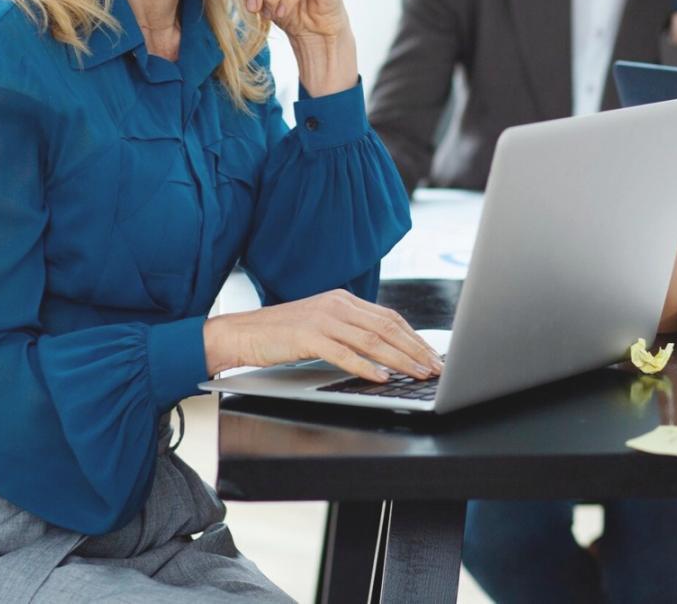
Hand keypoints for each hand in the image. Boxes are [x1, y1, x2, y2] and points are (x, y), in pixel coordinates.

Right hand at [205, 289, 443, 382]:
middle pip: (387, 327)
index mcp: (343, 300)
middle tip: (434, 368)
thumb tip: (384, 351)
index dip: (414, 337)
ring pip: (372, 340)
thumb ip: (350, 331)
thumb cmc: (281, 334)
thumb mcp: (322, 326)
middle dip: (415, 349)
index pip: (389, 317)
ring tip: (417, 374)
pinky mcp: (308, 336)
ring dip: (399, 359)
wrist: (242, 333)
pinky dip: (366, 366)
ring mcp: (323, 319)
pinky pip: (344, 353)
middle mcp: (337, 304)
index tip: (432, 355)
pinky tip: (381, 377)